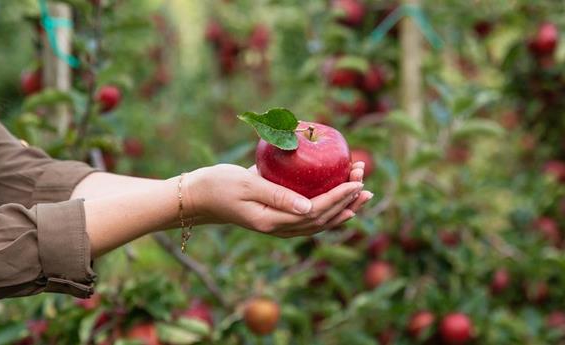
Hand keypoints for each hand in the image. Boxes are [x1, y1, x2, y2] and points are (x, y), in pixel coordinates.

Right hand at [185, 163, 372, 236]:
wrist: (199, 197)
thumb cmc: (219, 185)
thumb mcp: (246, 185)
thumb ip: (277, 196)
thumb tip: (310, 208)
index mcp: (273, 221)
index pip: (316, 211)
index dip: (339, 197)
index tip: (357, 181)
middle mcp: (279, 227)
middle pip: (323, 219)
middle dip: (347, 201)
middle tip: (365, 181)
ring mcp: (279, 224)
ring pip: (319, 220)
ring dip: (342, 206)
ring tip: (362, 192)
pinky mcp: (277, 216)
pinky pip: (309, 215)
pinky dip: (327, 208)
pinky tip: (339, 200)